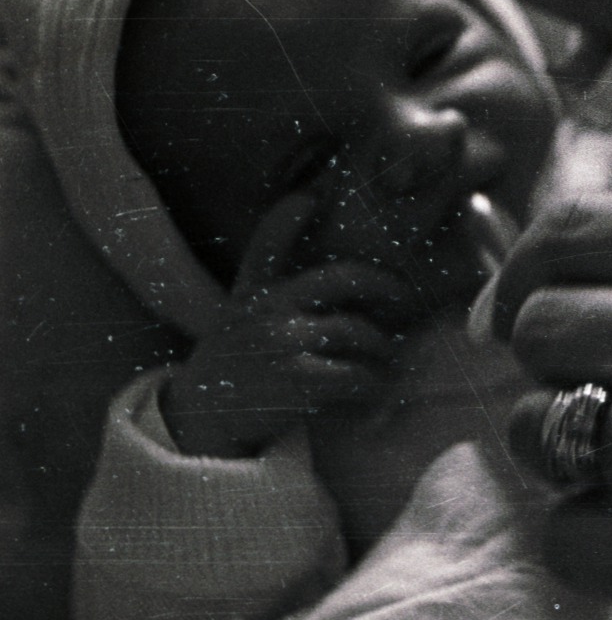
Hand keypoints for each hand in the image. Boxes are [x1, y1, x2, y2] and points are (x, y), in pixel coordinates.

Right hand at [163, 193, 417, 458]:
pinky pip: (355, 373)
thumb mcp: (237, 314)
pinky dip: (372, 381)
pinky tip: (376, 387)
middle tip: (404, 295)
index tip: (308, 198)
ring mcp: (282, 342)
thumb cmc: (233, 363)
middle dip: (383, 284)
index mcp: (252, 295)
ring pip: (356, 330)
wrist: (200, 421)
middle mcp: (266, 311)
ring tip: (389, 357)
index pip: (266, 246)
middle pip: (340, 280)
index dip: (285, 219)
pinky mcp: (298, 379)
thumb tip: (301, 226)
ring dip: (381, 347)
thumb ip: (264, 278)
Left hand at [487, 191, 611, 619]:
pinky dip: (596, 538)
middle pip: (539, 325)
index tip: (514, 309)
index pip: (573, 229)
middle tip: (601, 394)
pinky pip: (566, 533)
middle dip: (549, 362)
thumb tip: (569, 278)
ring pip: (535, 428)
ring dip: (565, 449)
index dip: (523, 271)